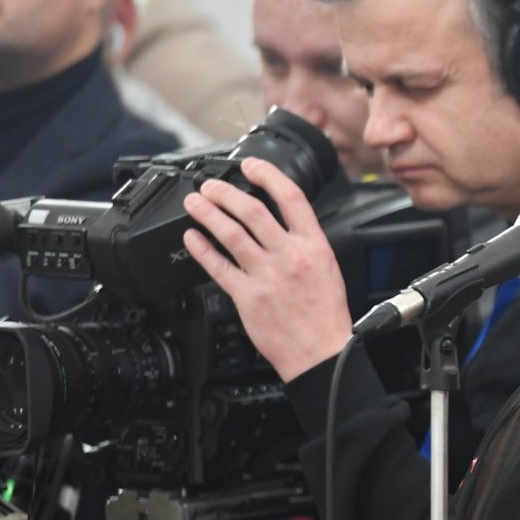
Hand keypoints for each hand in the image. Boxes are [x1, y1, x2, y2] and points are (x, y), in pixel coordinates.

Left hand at [182, 157, 352, 381]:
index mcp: (314, 246)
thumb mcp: (327, 268)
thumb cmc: (326, 316)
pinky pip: (217, 267)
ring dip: (207, 213)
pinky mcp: (247, 296)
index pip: (291, 197)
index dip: (267, 175)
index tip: (250, 166)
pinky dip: (201, 249)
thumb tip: (280, 225)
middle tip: (210, 186)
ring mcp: (266, 275)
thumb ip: (304, 244)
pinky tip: (192, 238)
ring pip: (230, 234)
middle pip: (252, 210)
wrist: (321, 352)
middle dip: (225, 192)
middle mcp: (289, 256)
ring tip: (194, 203)